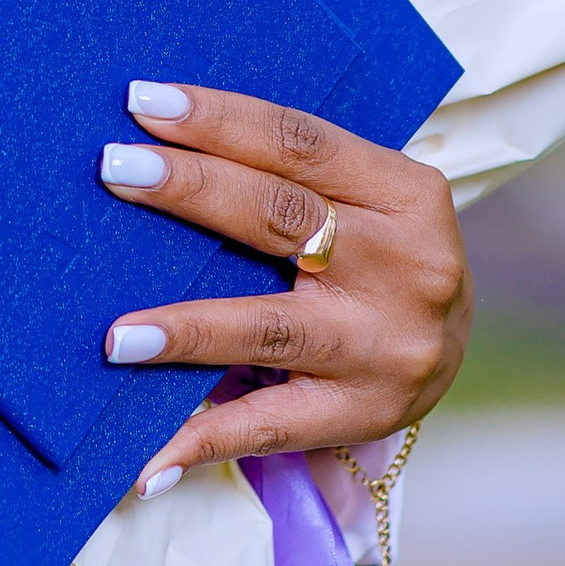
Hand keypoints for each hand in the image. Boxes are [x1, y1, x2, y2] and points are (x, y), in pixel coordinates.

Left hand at [98, 80, 470, 484]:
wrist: (450, 347)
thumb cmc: (374, 251)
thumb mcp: (361, 200)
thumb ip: (287, 176)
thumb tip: (158, 147)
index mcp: (406, 193)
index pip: (300, 144)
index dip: (219, 120)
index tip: (141, 103)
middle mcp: (408, 267)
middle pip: (282, 218)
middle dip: (191, 190)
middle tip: (114, 171)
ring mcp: (387, 348)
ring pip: (271, 327)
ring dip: (187, 329)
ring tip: (115, 336)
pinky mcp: (363, 414)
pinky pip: (270, 426)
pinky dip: (202, 441)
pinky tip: (145, 461)